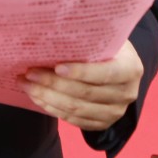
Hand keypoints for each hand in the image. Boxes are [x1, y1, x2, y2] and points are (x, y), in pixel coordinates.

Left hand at [23, 40, 142, 131]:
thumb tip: (52, 33)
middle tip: (29, 73)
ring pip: (76, 109)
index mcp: (130, 69)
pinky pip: (74, 120)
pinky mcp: (102, 124)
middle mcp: (126, 94)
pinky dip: (53, 109)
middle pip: (85, 93)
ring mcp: (115, 112)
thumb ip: (88, 39)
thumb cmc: (108, 48)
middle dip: (53, 83)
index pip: (105, 73)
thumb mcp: (106, 38)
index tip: (56, 67)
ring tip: (27, 85)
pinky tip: (37, 97)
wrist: (121, 69)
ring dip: (48, 98)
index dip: (80, 72)